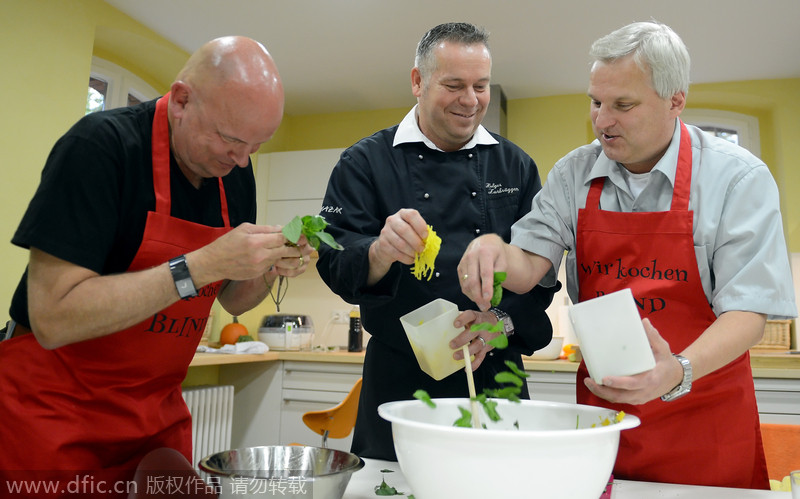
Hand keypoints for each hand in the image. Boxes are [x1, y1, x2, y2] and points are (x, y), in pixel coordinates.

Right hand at [190, 223, 309, 284]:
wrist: (214, 263)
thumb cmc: (227, 243)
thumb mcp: (244, 229)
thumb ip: (264, 229)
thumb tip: (280, 228)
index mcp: (256, 241)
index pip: (282, 238)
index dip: (294, 236)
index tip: (302, 234)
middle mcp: (260, 255)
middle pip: (286, 251)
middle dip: (296, 247)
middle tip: (304, 244)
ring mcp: (260, 266)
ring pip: (281, 260)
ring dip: (288, 255)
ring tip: (294, 251)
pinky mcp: (259, 274)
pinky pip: (272, 266)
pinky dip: (276, 261)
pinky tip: (278, 257)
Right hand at [366, 209, 428, 284]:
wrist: (387, 245)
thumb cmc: (405, 236)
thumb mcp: (413, 230)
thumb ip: (421, 233)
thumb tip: (429, 242)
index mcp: (403, 213)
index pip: (411, 215)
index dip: (420, 226)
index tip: (426, 236)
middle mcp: (392, 220)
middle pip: (404, 230)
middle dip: (416, 242)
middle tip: (422, 249)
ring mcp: (385, 231)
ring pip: (400, 243)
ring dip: (412, 252)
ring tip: (417, 255)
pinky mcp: (382, 243)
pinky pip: (395, 253)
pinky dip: (406, 258)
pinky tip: (411, 259)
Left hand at [449, 310, 502, 370]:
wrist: (499, 324)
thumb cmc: (481, 320)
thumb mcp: (474, 315)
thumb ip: (463, 319)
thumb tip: (446, 323)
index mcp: (478, 317)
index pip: (471, 316)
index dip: (463, 319)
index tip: (455, 324)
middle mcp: (483, 328)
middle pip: (473, 333)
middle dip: (462, 340)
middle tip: (451, 345)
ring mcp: (487, 338)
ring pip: (477, 346)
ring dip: (466, 352)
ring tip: (455, 356)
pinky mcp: (488, 348)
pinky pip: (481, 357)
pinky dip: (475, 364)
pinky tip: (467, 368)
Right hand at [457, 234, 506, 310]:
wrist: (485, 243)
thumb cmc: (496, 254)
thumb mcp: (503, 260)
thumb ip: (499, 274)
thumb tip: (492, 290)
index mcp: (485, 252)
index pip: (485, 272)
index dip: (486, 287)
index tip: (488, 299)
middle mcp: (472, 255)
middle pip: (473, 280)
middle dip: (478, 296)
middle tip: (485, 307)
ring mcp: (464, 261)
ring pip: (466, 284)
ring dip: (474, 296)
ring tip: (483, 304)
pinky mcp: (459, 267)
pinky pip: (463, 283)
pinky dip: (469, 292)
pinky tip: (476, 296)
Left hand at [582, 318, 683, 404]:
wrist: (676, 378)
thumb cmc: (667, 362)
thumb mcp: (663, 348)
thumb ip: (653, 336)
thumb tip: (644, 322)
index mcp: (651, 379)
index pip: (634, 384)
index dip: (619, 383)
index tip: (605, 379)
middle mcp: (644, 391)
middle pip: (621, 396)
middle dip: (603, 391)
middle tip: (589, 381)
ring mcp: (640, 397)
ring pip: (619, 399)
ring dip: (603, 394)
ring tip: (589, 383)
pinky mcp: (636, 399)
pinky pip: (621, 399)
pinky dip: (608, 395)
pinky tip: (598, 387)